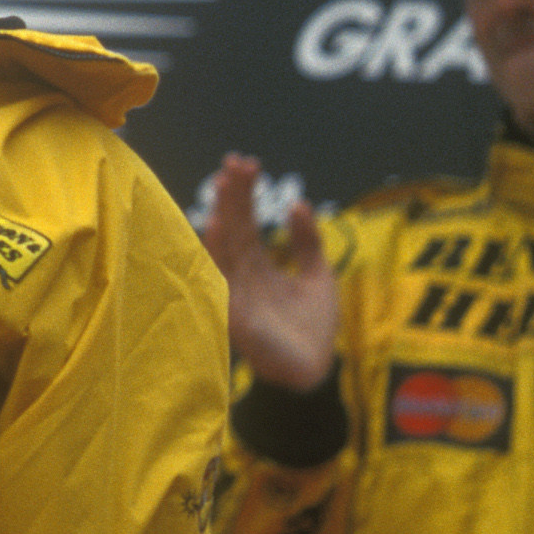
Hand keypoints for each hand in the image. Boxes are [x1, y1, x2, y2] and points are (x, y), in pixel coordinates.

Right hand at [201, 153, 338, 392]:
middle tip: (231, 162)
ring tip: (221, 187)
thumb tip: (298, 202)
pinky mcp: (237, 314)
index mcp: (260, 266)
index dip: (245, 195)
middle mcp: (243, 276)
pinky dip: (218, 254)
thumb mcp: (318, 276)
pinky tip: (216, 227)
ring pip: (225, 249)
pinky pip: (223, 280)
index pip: (248, 223)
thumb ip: (308, 242)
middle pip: (234, 229)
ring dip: (222, 217)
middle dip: (232, 196)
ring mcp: (237, 294)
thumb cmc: (314, 329)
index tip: (244, 163)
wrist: (315, 371)